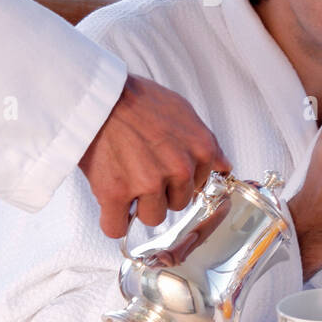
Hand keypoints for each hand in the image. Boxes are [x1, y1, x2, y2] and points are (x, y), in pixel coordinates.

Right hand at [79, 74, 230, 238]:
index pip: (202, 186)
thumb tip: (222, 166)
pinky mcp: (115, 193)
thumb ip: (206, 144)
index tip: (166, 172)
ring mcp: (148, 183)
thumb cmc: (138, 99)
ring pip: (153, 217)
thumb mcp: (184, 112)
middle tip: (142, 171)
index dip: (181, 181)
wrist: (98, 95)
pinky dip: (112, 222)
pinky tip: (111, 208)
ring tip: (125, 182)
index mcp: (201, 150)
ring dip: (139, 207)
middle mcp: (180, 170)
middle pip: (178, 203)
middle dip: (162, 193)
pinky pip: (116, 227)